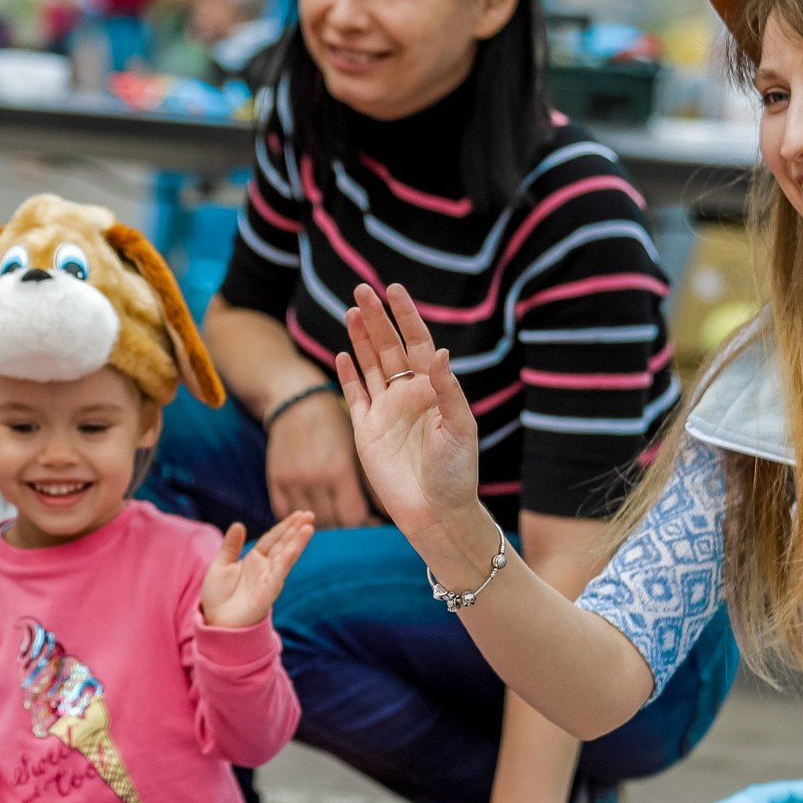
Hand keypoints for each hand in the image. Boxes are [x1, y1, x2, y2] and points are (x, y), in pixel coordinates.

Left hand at [199, 512, 313, 628]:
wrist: (216, 621)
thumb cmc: (218, 595)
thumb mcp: (221, 565)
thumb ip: (230, 546)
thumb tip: (239, 524)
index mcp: (254, 559)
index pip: (273, 538)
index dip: (285, 525)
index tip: (299, 514)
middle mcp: (265, 567)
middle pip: (283, 544)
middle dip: (296, 529)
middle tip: (310, 514)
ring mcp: (268, 579)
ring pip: (285, 556)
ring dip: (297, 542)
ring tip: (309, 527)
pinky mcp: (268, 591)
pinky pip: (279, 573)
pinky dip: (287, 560)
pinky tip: (294, 548)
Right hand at [263, 389, 372, 526]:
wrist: (297, 401)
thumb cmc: (336, 424)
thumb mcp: (358, 446)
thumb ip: (372, 481)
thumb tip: (392, 510)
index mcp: (339, 471)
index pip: (354, 516)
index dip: (365, 525)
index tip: (372, 525)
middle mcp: (315, 479)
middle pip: (333, 523)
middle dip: (347, 529)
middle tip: (358, 527)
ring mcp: (293, 481)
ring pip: (310, 520)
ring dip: (326, 525)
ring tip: (338, 523)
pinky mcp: (276, 479)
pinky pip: (285, 512)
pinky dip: (298, 517)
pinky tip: (312, 515)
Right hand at [336, 284, 483, 547]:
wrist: (436, 513)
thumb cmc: (456, 473)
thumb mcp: (460, 428)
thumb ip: (447, 390)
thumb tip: (438, 351)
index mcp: (433, 390)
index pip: (418, 343)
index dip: (406, 316)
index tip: (394, 290)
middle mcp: (408, 395)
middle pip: (389, 347)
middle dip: (376, 318)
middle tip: (361, 289)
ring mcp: (386, 412)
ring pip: (370, 365)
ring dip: (361, 338)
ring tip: (351, 311)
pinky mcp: (366, 432)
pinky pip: (355, 395)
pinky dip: (348, 374)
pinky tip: (342, 354)